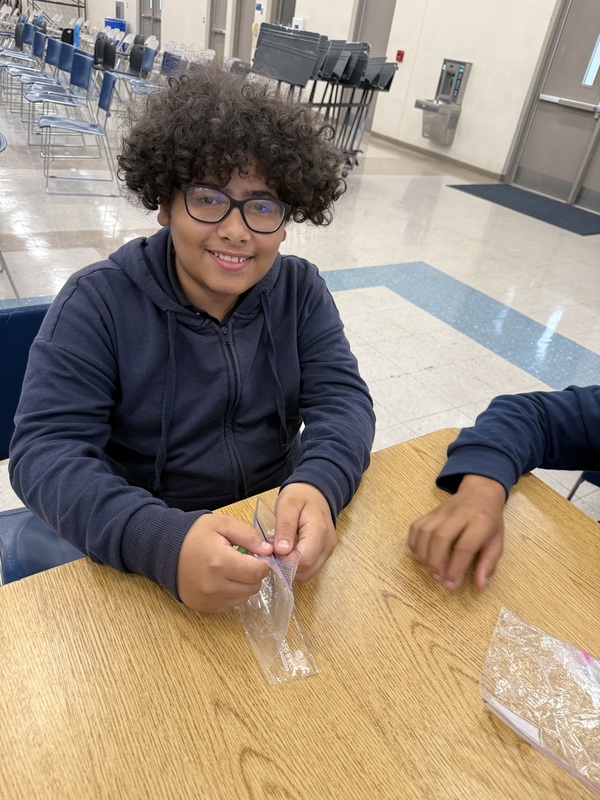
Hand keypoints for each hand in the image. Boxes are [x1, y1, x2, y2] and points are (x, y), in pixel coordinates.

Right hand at [176, 513, 272, 612]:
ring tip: (230, 569)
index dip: (262, 562)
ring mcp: (209, 600)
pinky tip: (222, 580)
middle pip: (253, 587)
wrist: (166, 550)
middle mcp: (215, 586)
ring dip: (244, 585)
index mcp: (220, 562)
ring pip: (244, 598)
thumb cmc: (195, 535)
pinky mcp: (204, 607)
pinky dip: (232, 594)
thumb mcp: (222, 524)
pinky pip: (231, 605)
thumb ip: (248, 535)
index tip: (256, 555)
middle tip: (242, 561)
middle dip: (253, 573)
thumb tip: (268, 550)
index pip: (258, 572)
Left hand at [273, 483, 335, 581]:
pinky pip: (311, 568)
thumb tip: (282, 551)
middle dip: (287, 566)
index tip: (272, 549)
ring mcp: (328, 550)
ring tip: (282, 550)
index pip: (304, 560)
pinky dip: (298, 565)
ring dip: (292, 568)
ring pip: (309, 573)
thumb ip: (285, 527)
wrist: (316, 491)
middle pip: (307, 570)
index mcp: (319, 531)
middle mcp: (328, 545)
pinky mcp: (325, 553)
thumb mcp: (287, 505)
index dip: (285, 560)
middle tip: (275, 550)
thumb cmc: (300, 495)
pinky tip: (290, 551)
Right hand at [408, 475, 505, 589]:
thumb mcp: (497, 542)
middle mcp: (459, 514)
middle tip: (438, 578)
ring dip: (424, 555)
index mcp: (480, 522)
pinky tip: (420, 557)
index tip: (451, 585)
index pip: (465, 546)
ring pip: (426, 532)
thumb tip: (479, 585)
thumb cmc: (490, 521)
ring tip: (430, 570)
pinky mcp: (430, 512)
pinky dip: (414, 544)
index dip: (456, 568)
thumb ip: (488, 563)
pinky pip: (416, 527)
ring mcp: (442, 511)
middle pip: (441, 538)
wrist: (479, 492)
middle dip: (436, 562)